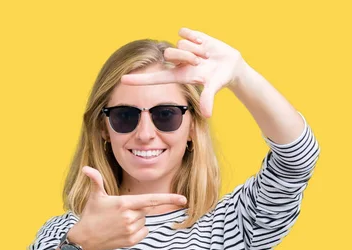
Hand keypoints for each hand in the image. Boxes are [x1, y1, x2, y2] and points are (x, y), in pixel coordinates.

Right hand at [68, 166, 186, 249]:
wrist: (85, 239)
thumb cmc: (91, 215)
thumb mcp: (95, 196)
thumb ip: (96, 180)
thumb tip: (85, 168)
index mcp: (124, 203)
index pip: (151, 200)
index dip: (169, 199)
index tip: (183, 199)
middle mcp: (130, 217)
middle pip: (145, 210)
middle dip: (135, 210)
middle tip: (118, 213)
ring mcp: (131, 230)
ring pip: (144, 221)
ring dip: (136, 220)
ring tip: (118, 223)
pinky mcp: (131, 241)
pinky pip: (144, 232)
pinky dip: (137, 231)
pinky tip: (122, 231)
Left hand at [120, 27, 247, 117]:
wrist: (230, 64)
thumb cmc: (218, 79)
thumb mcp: (212, 88)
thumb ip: (207, 99)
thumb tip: (207, 115)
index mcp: (178, 75)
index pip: (154, 78)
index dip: (139, 79)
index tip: (122, 80)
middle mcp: (176, 62)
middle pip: (169, 53)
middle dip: (187, 56)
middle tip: (201, 61)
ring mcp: (181, 49)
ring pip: (180, 43)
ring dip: (197, 49)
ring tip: (205, 55)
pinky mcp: (188, 36)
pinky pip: (185, 32)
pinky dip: (197, 37)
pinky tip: (204, 44)